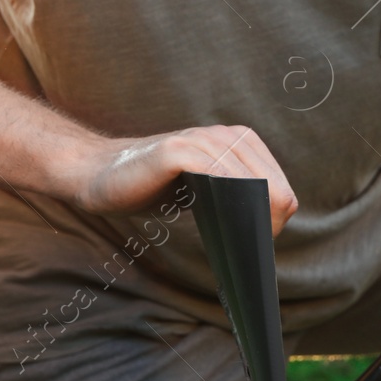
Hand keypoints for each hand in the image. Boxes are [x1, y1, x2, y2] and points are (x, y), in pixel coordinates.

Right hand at [67, 124, 298, 233]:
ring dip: (251, 217)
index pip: (281, 185)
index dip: (275, 216)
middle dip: (267, 220)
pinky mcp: (179, 150)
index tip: (258, 237)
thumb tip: (276, 221)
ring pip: (251, 184)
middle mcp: (226, 135)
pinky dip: (229, 203)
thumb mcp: (203, 189)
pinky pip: (219, 177)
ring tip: (242, 239)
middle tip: (250, 245)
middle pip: (273, 187)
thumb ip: (235, 195)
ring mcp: (202, 140)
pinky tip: (226, 220)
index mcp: (238, 142)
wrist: (99, 175)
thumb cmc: (152, 187)